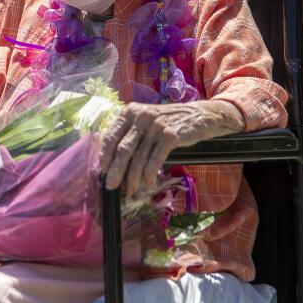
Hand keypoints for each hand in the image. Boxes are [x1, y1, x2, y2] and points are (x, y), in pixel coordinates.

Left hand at [99, 101, 243, 193]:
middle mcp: (141, 116)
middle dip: (116, 170)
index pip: (111, 135)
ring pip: (139, 157)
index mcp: (130, 111)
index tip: (102, 171)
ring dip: (133, 177)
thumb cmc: (169, 122)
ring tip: (131, 190)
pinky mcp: (170, 135)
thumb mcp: (146, 120)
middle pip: (123, 149)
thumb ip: (130, 133)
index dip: (105, 155)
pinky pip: (155, 159)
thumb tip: (113, 161)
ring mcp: (156, 125)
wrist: (200, 116)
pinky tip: (147, 184)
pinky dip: (149, 174)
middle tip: (111, 186)